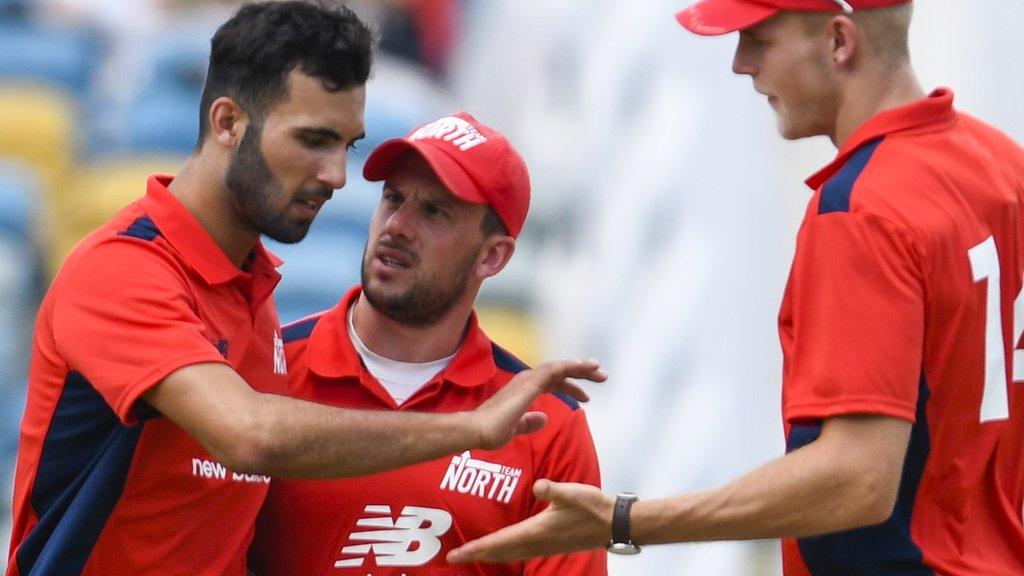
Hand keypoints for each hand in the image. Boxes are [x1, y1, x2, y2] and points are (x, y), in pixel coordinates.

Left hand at [447, 479, 613, 563]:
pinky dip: (504, 552)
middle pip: (500, 552)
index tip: (456, 553)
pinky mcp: (549, 545)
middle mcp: (536, 542)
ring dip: (489, 554)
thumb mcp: (573, 493)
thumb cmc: (593, 507)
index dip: (477, 547)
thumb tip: (539, 486)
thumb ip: (554, 489)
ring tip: (471, 554)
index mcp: (537, 530)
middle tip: (451, 557)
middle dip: (475, 554)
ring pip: (509, 554)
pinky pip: (519, 552)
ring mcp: (543, 546)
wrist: (613, 524)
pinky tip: (502, 550)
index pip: (500, 541)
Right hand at [471, 359, 605, 449]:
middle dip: (581, 374)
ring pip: (559, 367)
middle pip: (559, 372)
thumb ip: (529, 422)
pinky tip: (585, 367)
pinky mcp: (529, 383)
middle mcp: (527, 380)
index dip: (571, 387)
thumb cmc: (490, 431)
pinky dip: (571, 366)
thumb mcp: (516, 428)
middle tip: (602, 377)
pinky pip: (555, 370)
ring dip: (581, 367)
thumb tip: (543, 418)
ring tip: (599, 370)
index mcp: (524, 389)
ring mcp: (527, 380)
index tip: (587, 396)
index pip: (553, 383)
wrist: (476, 431)